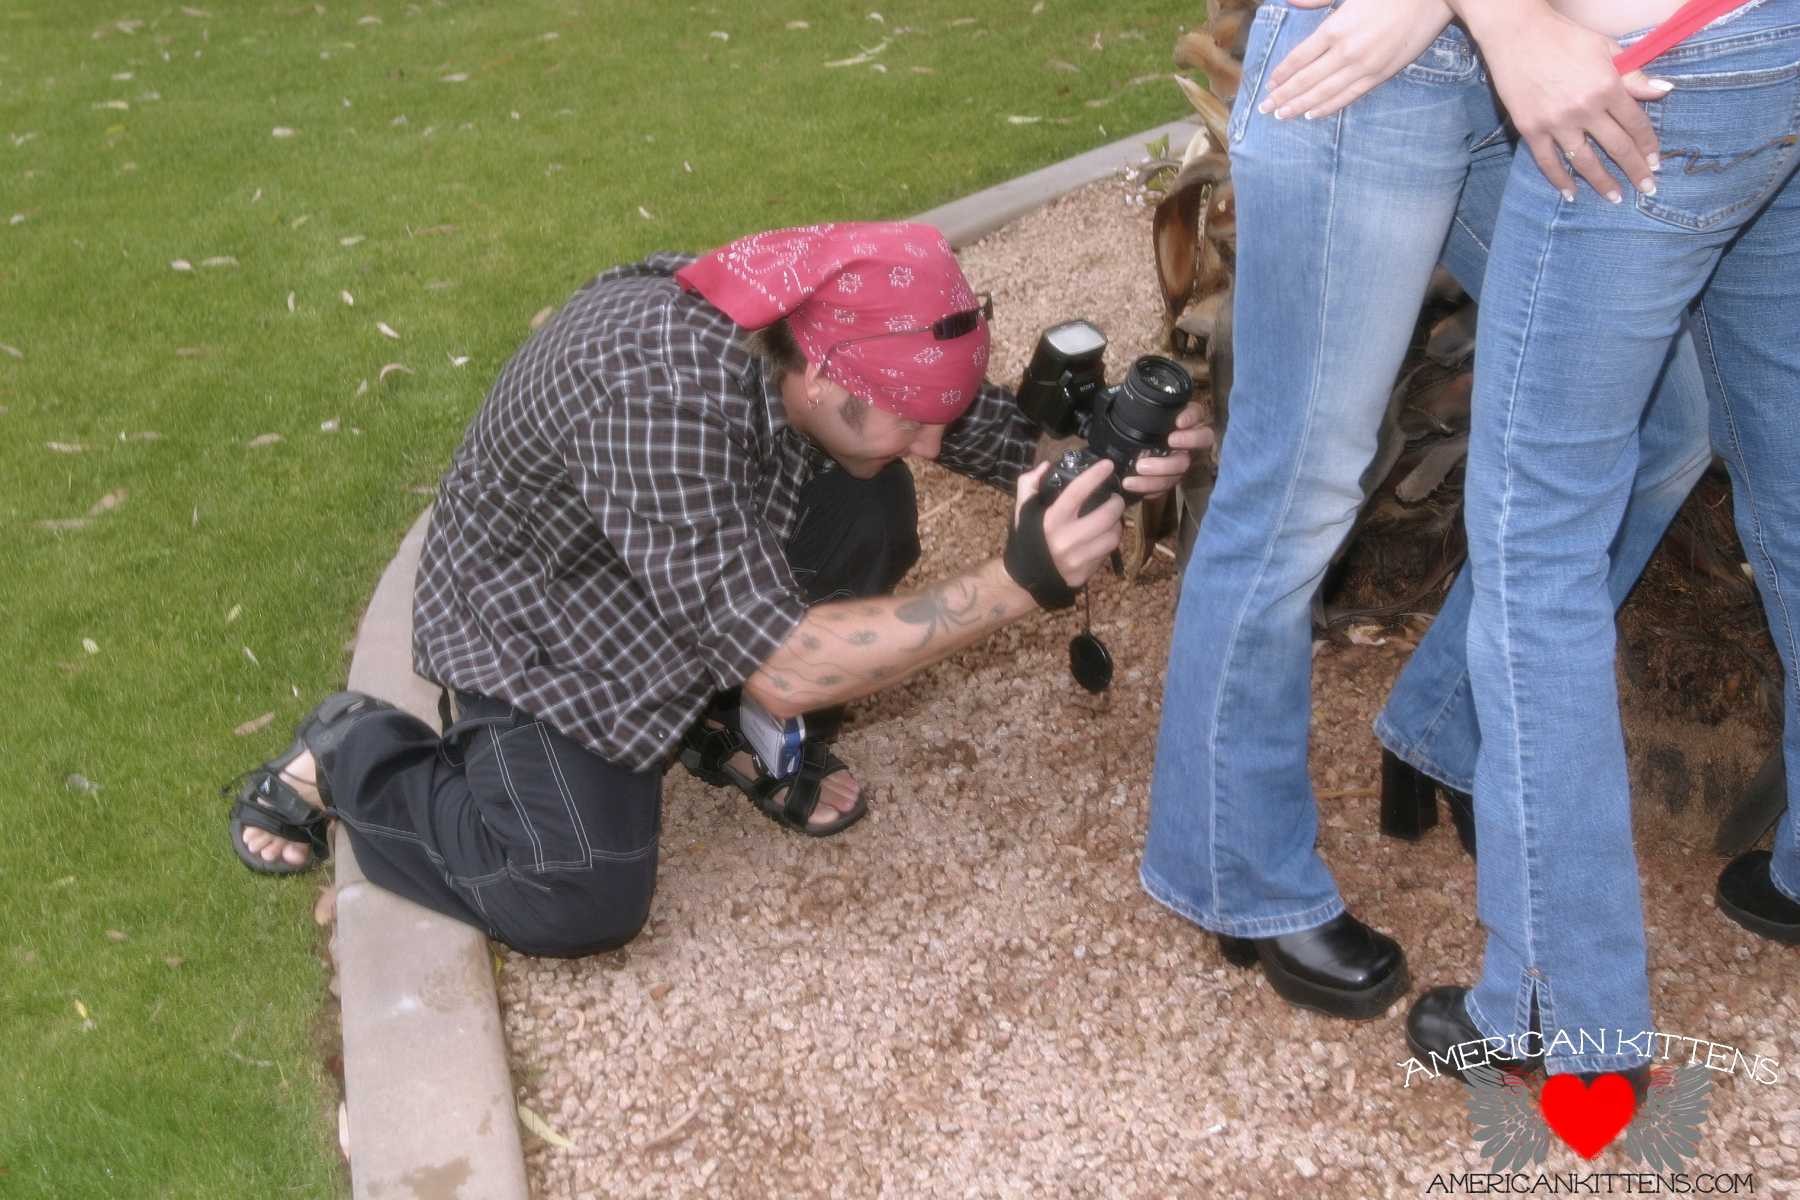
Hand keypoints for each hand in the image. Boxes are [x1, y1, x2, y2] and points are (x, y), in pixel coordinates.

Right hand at [1013, 459, 1122, 588]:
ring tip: (1112, 519)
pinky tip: (1102, 538)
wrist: (1023, 579)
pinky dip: (1108, 542)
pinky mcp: (1085, 573)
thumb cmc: (1025, 539)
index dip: (1095, 475)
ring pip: (1113, 536)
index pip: (1077, 492)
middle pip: (1106, 515)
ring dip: (1117, 525)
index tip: (1108, 465)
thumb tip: (1047, 466)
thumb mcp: (1021, 510)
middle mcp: (1066, 539)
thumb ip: (1029, 483)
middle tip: (1115, 498)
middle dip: (1116, 503)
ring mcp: (1077, 559)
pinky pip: (1106, 554)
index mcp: (1051, 520)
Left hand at [1120, 400, 1212, 498]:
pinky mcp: (1169, 480)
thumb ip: (1139, 409)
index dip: (1192, 417)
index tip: (1179, 421)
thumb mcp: (1135, 416)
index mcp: (1182, 420)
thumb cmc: (1131, 429)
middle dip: (1189, 440)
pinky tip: (1133, 483)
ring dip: (1162, 469)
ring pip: (1182, 468)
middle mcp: (1187, 441)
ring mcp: (1181, 461)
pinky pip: (1165, 486)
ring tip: (1139, 468)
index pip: (1197, 413)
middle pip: (1202, 441)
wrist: (1120, 454)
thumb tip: (1124, 402)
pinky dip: (1149, 487)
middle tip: (1169, 442)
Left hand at [1260, 0, 1453, 121]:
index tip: (1268, 85)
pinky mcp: (1380, 75)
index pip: (1299, 58)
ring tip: (1281, 115)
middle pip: (1306, 80)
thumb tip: (1290, 2)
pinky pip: (1348, 96)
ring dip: (1300, 106)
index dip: (1282, 73)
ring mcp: (1363, 67)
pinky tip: (1312, 114)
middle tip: (1264, 109)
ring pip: (1324, 93)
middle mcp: (1346, 52)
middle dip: (1283, 96)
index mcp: (1335, 28)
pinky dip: (1328, 107)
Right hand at [1462, 1, 1670, 201]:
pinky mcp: (1531, 129)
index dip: (1649, 145)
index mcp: (1607, 86)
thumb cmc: (1564, 37)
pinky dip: (1560, 180)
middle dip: (1635, 170)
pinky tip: (1571, 194)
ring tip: (1614, 197)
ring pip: (1585, 160)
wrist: (1517, 34)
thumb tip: (1664, 91)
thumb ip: (1634, 74)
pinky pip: (1548, 161)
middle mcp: (1585, 109)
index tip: (1656, 162)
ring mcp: (1557, 122)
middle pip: (1617, 147)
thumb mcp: (1606, 48)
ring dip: (1602, 182)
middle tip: (1647, 189)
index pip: (1636, 123)